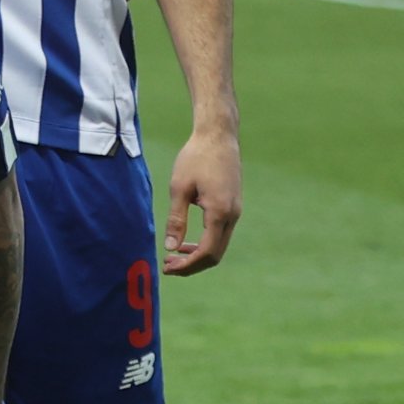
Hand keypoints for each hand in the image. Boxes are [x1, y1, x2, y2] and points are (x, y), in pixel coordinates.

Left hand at [163, 124, 240, 273]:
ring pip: (219, 246)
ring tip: (174, 255)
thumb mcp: (179, 188)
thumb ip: (176, 220)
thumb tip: (170, 248)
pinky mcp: (233, 207)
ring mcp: (236, 211)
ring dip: (198, 255)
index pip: (206, 252)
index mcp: (219, 211)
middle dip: (192, 265)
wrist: (218, 136)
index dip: (187, 265)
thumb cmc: (196, 158)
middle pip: (215, 254)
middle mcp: (232, 215)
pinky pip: (221, 234)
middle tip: (167, 266)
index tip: (167, 267)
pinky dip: (205, 243)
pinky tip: (186, 242)